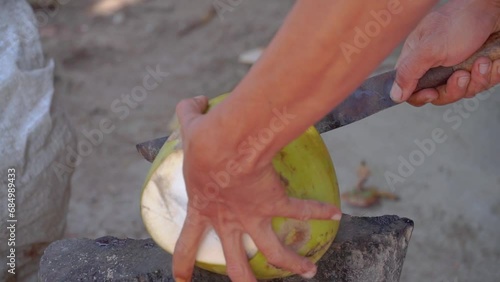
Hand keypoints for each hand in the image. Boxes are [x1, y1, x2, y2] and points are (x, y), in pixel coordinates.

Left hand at [171, 96, 341, 281]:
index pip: (186, 245)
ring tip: (308, 271)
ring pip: (275, 253)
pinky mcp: (274, 202)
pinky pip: (301, 210)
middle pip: (236, 266)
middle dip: (244, 279)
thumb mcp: (189, 125)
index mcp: (203, 209)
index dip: (182, 264)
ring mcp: (253, 216)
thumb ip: (187, 113)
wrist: (228, 143)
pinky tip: (335, 212)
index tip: (182, 280)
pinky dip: (319, 211)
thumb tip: (196, 99)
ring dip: (293, 263)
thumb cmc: (205, 138)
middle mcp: (229, 221)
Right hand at [391, 0, 499, 105]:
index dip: (421, 96)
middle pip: (440, 95)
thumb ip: (409, 72)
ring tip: (482, 61)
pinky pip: (483, 83)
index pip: (411, 90)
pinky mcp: (479, 69)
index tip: (432, 93)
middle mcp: (438, 66)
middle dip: (455, 88)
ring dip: (477, 78)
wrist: (496, 8)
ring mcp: (459, 68)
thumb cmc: (462, 20)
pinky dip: (491, 73)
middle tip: (462, 74)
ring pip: (464, 92)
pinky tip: (491, 60)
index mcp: (419, 59)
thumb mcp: (429, 48)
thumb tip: (394, 95)